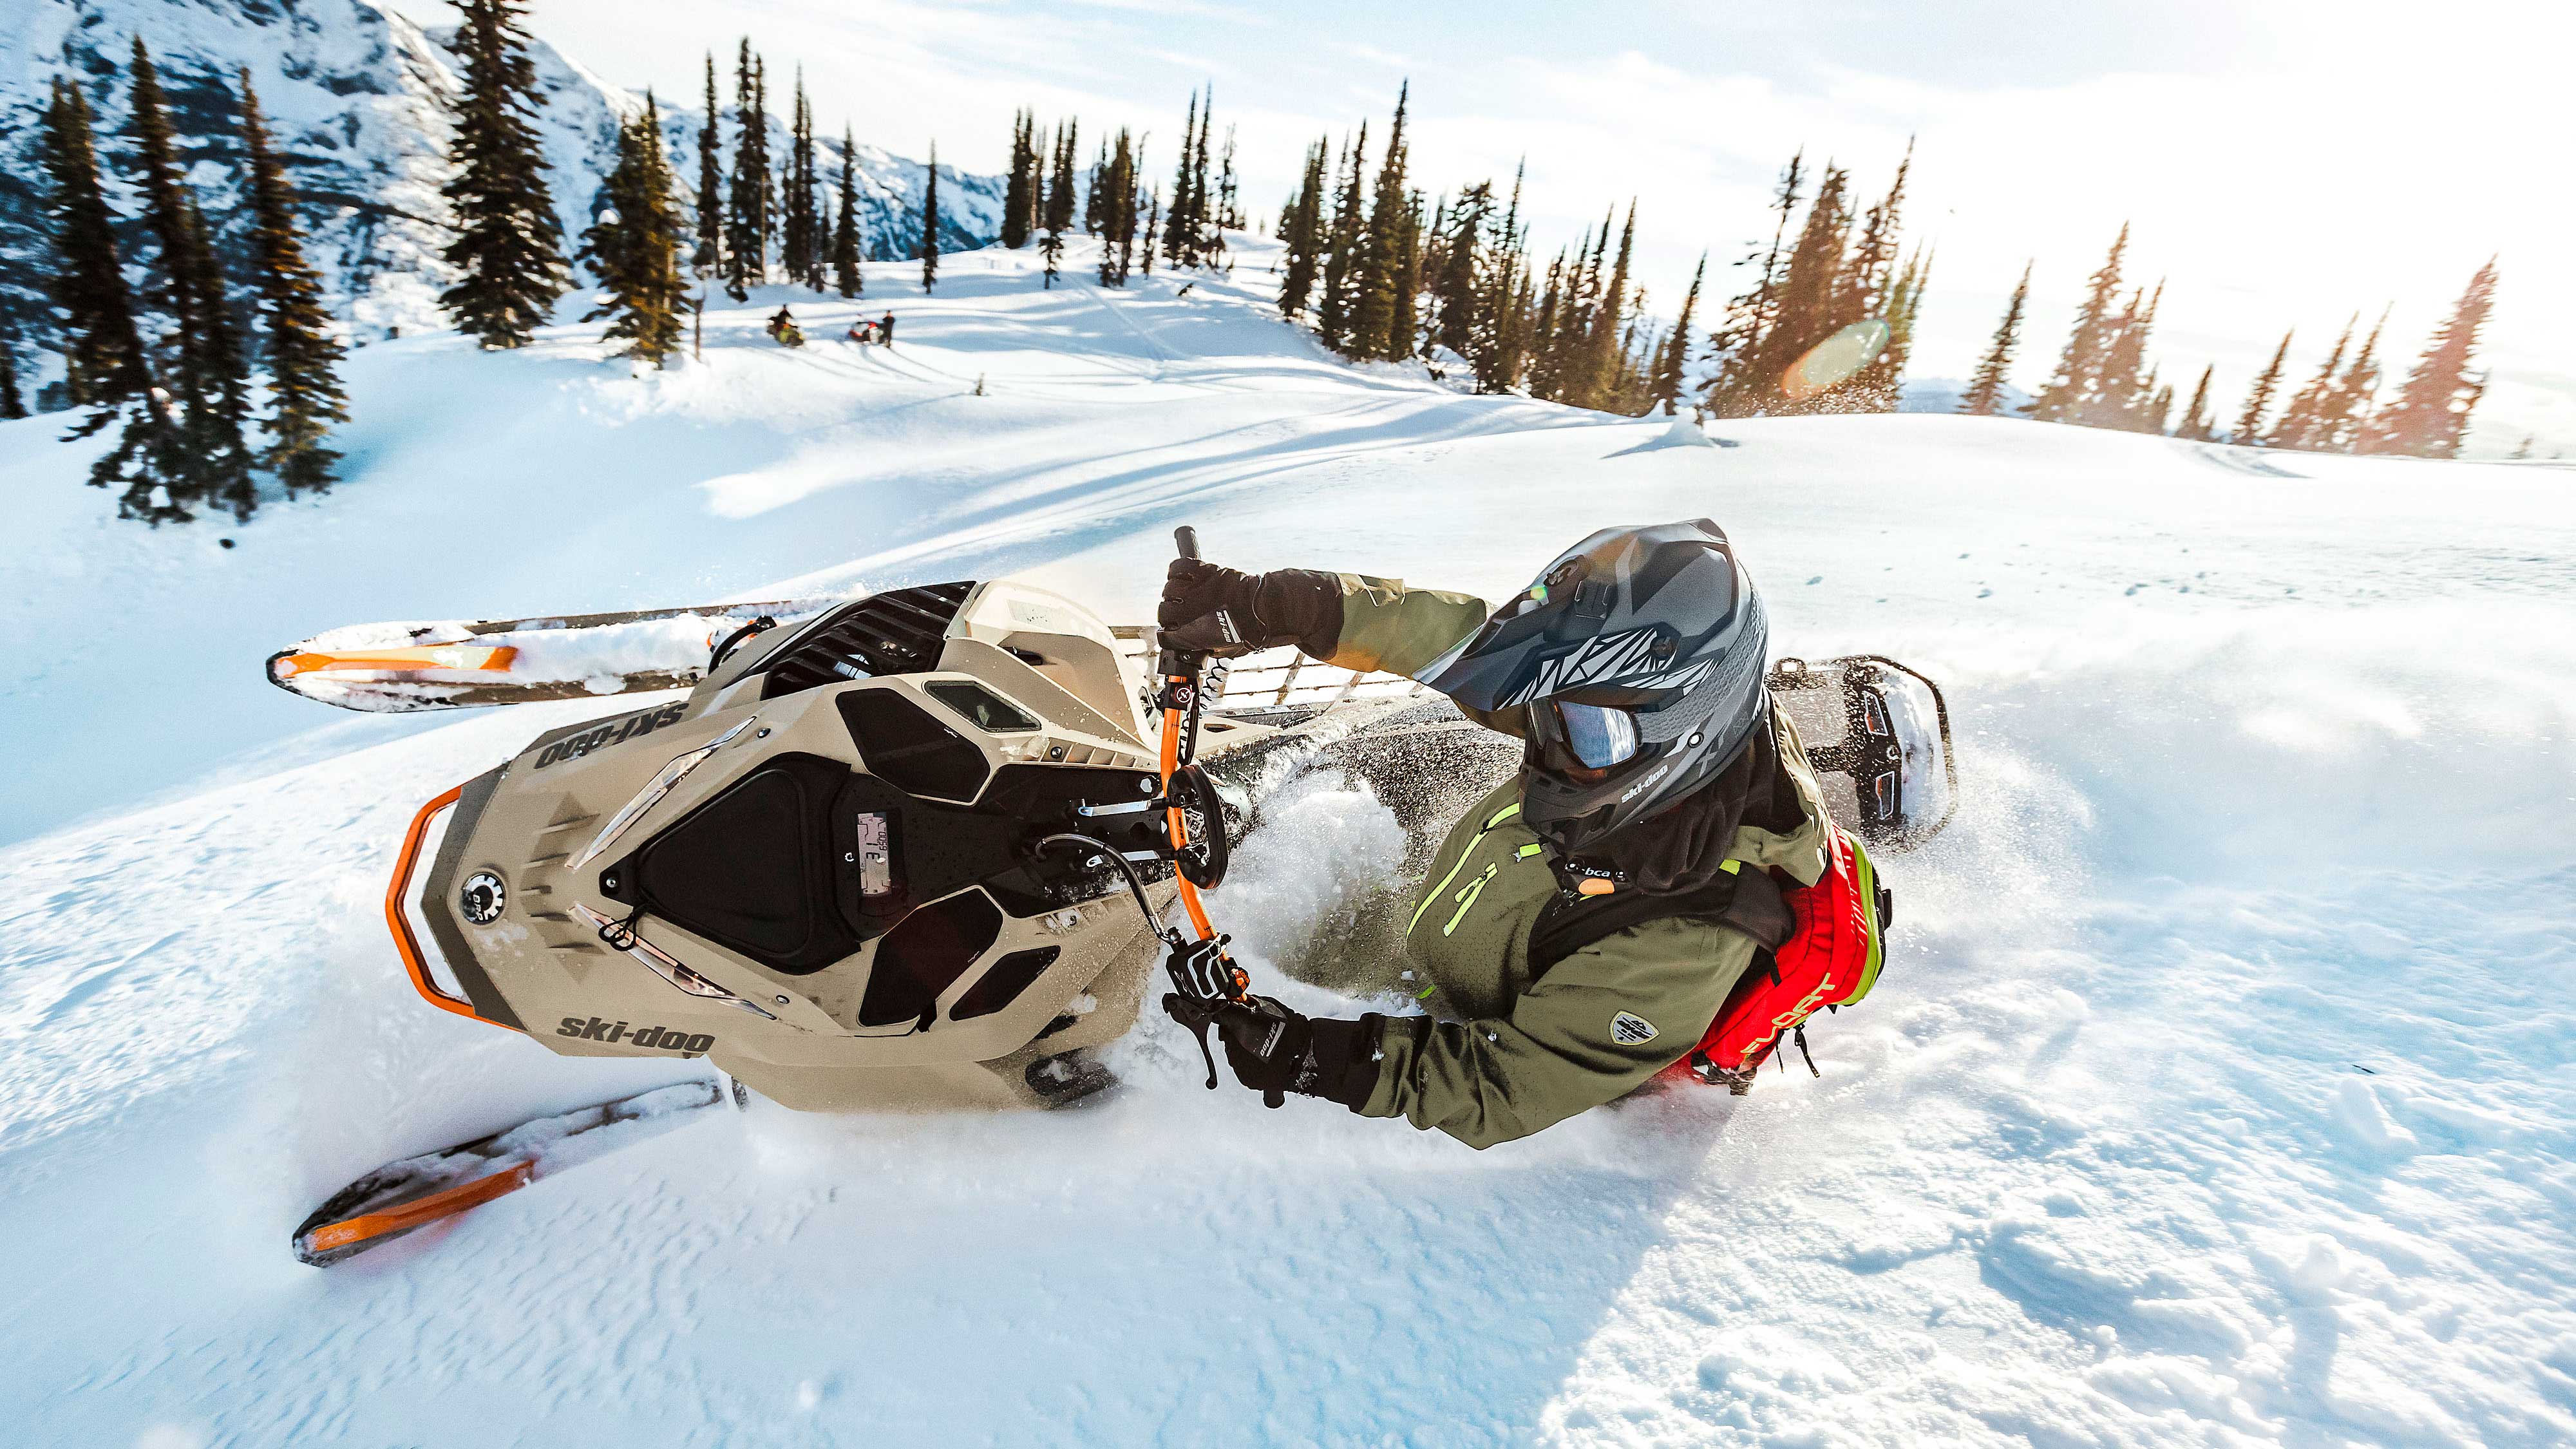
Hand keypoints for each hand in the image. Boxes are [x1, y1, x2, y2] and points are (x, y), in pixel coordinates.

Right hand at [1157, 558, 1274, 658]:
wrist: (1265, 610)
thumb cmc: (1250, 632)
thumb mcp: (1225, 650)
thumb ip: (1206, 647)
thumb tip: (1199, 645)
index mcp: (1191, 635)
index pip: (1164, 637)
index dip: (1167, 636)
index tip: (1171, 633)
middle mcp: (1188, 613)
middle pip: (1162, 612)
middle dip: (1168, 615)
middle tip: (1178, 613)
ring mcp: (1195, 590)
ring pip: (1169, 589)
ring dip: (1173, 593)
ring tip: (1183, 595)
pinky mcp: (1204, 572)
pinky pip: (1179, 566)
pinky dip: (1177, 570)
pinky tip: (1182, 576)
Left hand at [1217, 996, 1315, 1106]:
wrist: (1303, 1057)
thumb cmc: (1290, 1031)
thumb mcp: (1269, 1006)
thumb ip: (1251, 1003)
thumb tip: (1241, 1000)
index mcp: (1236, 1026)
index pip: (1223, 1021)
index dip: (1232, 1020)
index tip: (1240, 1021)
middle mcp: (1232, 1047)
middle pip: (1228, 1039)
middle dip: (1238, 1036)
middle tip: (1257, 1035)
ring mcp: (1238, 1065)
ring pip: (1234, 1055)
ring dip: (1243, 1051)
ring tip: (1263, 1049)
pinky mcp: (1246, 1079)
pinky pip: (1243, 1069)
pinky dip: (1250, 1065)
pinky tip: (1264, 1061)